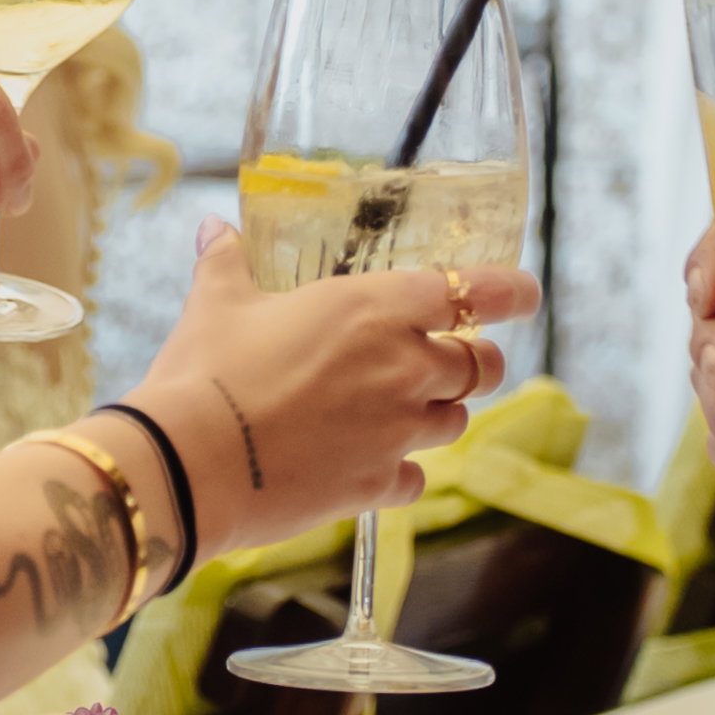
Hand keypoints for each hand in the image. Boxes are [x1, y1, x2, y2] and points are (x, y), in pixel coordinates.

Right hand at [136, 219, 538, 550]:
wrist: (189, 464)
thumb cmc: (205, 373)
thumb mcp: (216, 305)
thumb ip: (227, 262)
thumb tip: (216, 229)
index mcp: (375, 309)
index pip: (472, 292)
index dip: (509, 291)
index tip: (525, 292)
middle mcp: (403, 369)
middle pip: (481, 365)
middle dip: (478, 361)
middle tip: (462, 359)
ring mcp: (396, 432)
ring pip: (455, 422)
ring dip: (441, 413)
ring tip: (406, 411)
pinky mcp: (377, 484)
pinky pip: (416, 477)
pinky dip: (404, 470)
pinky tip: (373, 466)